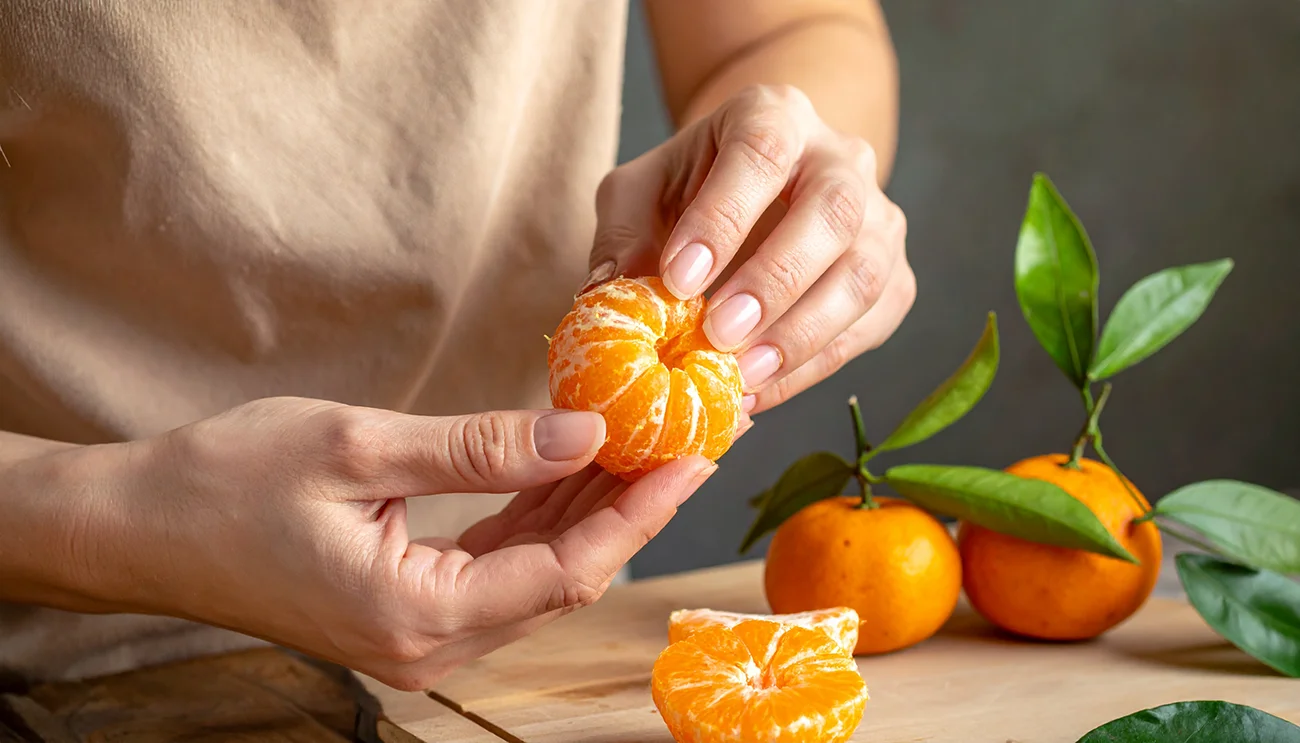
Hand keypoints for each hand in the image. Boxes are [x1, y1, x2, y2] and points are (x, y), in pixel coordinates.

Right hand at [67, 397, 714, 689]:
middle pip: (562, 576)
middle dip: (627, 507)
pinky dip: (538, 518)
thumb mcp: (358, 449)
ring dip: (588, 510)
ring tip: (641, 444)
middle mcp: (426, 644)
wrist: (140, 528)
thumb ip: (478, 448)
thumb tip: (580, 432)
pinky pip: (497, 568)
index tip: (690, 456)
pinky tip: (570, 468)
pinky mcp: (406, 612)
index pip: (566, 568)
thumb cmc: (227, 483)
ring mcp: (417, 635)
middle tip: (683, 439)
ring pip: (534, 573)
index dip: (637, 512)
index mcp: (416, 615)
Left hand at [586, 84, 913, 414]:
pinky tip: (762, 391)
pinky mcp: (894, 278)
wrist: (762, 191)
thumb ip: (623, 237)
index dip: (723, 217)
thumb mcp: (641, 193)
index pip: (760, 151)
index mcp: (775, 114)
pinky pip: (868, 326)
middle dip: (775, 280)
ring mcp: (880, 220)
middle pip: (831, 211)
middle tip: (720, 334)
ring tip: (743, 377)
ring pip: (864, 274)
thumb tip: (605, 299)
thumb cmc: (692, 190)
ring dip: (802, 334)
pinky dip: (814, 367)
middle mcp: (841, 159)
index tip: (679, 279)